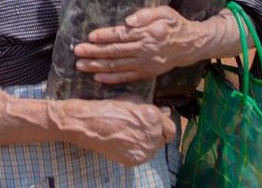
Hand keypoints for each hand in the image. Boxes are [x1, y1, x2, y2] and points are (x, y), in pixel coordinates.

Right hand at [59, 99, 176, 165]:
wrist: (90, 124)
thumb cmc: (111, 108)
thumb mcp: (134, 101)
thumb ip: (153, 109)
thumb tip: (167, 113)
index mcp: (154, 118)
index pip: (171, 129)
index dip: (164, 128)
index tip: (158, 128)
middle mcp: (153, 134)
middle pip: (163, 140)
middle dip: (156, 136)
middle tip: (141, 131)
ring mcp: (144, 149)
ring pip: (153, 150)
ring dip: (147, 144)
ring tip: (132, 137)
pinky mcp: (135, 160)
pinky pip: (142, 156)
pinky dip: (137, 151)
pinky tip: (126, 143)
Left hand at [73, 6, 201, 83]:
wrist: (191, 46)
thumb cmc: (175, 25)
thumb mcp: (165, 12)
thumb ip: (146, 15)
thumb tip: (128, 21)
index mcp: (147, 34)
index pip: (121, 35)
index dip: (104, 36)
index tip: (90, 37)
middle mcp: (144, 51)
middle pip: (115, 52)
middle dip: (94, 52)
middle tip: (77, 52)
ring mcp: (144, 64)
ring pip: (117, 66)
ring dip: (98, 66)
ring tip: (81, 65)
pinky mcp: (146, 73)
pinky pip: (126, 77)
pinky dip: (111, 78)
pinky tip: (98, 78)